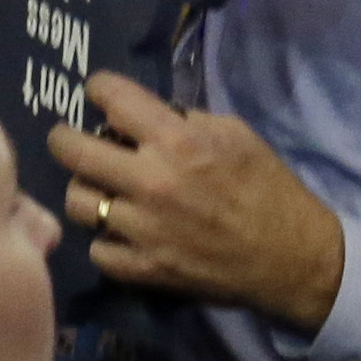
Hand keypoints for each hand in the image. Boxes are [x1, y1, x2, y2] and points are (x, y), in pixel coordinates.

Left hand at [53, 76, 348, 330]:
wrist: (294, 260)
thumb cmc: (268, 188)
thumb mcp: (235, 133)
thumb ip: (184, 119)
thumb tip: (141, 116)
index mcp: (177, 141)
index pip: (109, 96)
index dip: (101, 90)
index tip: (103, 97)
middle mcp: (150, 182)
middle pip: (70, 149)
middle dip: (66, 138)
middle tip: (74, 141)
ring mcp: (143, 231)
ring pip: (76, 201)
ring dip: (87, 191)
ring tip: (103, 190)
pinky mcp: (145, 270)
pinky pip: (97, 250)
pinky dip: (107, 240)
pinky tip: (122, 233)